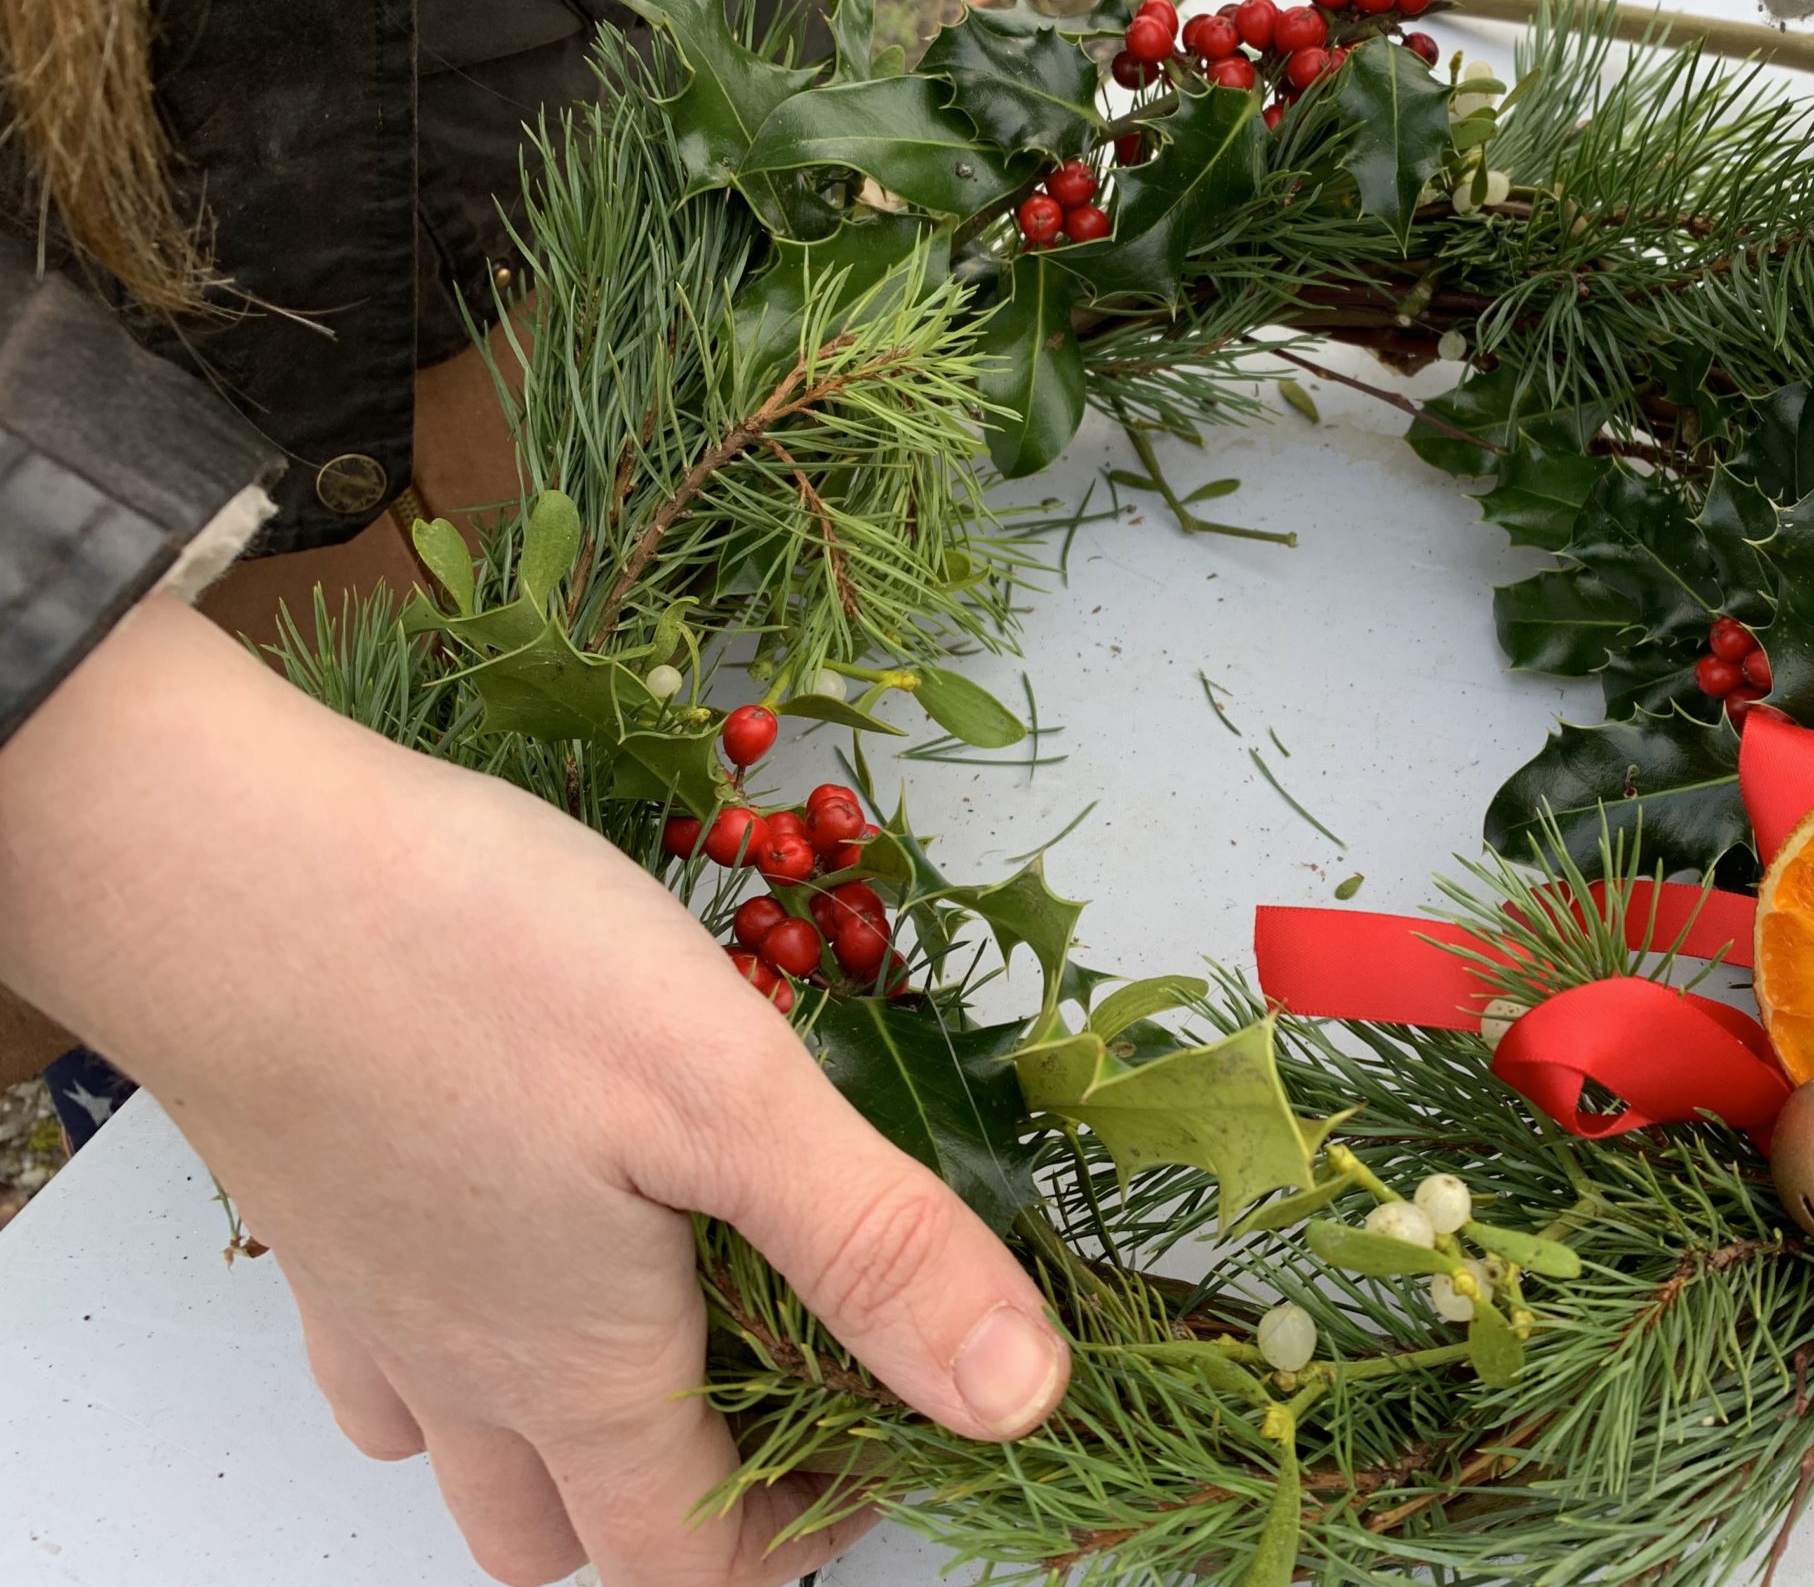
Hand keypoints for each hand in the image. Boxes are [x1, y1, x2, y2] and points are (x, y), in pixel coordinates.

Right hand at [0, 599, 1069, 1586]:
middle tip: (784, 1389)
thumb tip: (1022, 1399)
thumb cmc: (479, 968)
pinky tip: (506, 1238)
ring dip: (559, 1442)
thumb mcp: (732, 1097)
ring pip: (456, 1456)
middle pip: (564, 1536)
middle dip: (683, 1512)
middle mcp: (460, 1368)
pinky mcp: (310, 1204)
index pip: (690, 1557)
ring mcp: (366, 1297)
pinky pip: (379, 1346)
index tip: (883, 1445)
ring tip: (656, 1330)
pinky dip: (452, 1343)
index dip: (799, 1534)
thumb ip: (876, 1251)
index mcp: (576, 1371)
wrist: (222, 867)